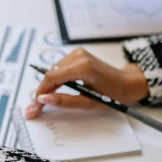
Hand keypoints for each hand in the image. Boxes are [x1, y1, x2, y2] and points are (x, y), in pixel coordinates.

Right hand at [24, 48, 148, 117]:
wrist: (127, 83)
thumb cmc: (112, 94)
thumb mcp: (88, 102)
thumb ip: (64, 101)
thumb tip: (44, 99)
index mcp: (83, 67)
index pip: (52, 78)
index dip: (41, 92)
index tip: (34, 106)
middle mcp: (79, 56)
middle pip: (51, 74)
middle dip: (42, 91)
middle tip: (34, 108)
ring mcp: (78, 53)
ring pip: (53, 71)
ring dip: (47, 87)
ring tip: (42, 102)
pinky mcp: (78, 54)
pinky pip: (60, 68)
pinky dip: (55, 81)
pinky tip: (52, 92)